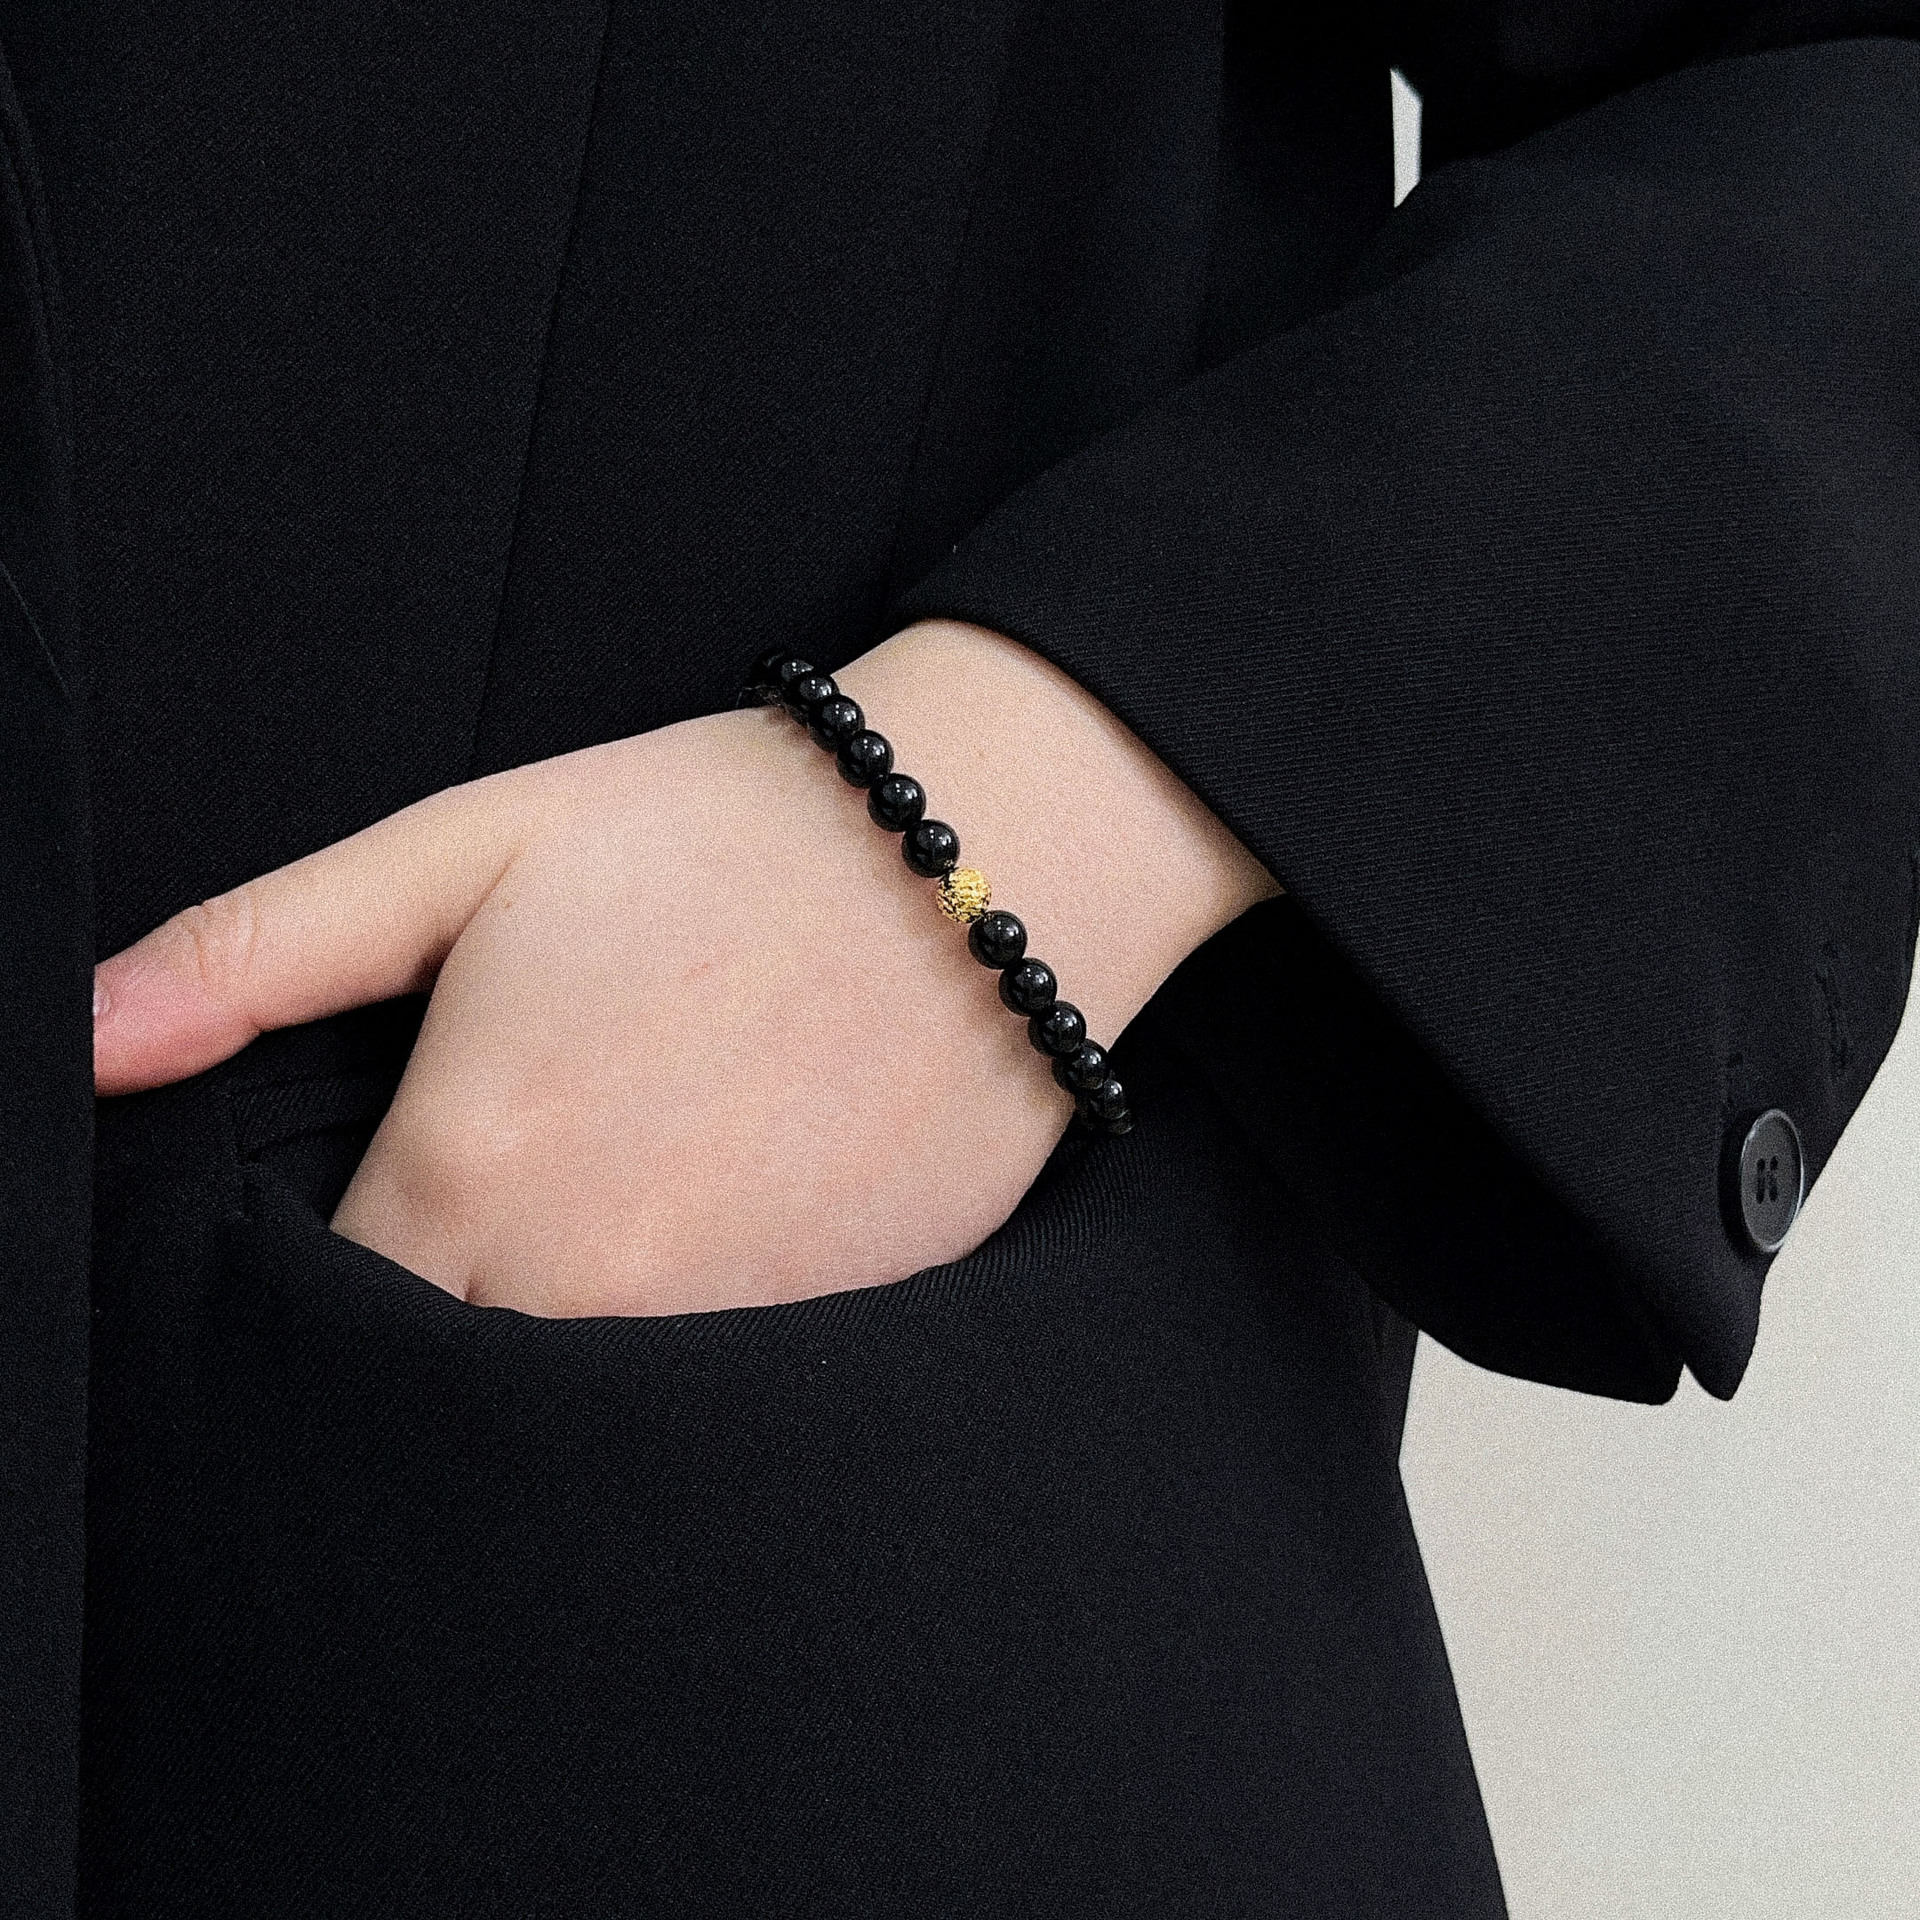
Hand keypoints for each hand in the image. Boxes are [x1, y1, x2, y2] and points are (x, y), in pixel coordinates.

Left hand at [92, 622, 1276, 1315]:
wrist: (984, 853)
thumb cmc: (718, 830)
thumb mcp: (467, 845)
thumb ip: (255, 953)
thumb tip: (77, 1042)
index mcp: (469, 1169)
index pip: (326, 1320)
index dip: (332, 1279)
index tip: (392, 1204)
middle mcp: (587, 1286)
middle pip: (443, 1388)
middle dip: (442, 1330)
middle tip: (518, 1195)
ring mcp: (724, 1331)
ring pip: (580, 1411)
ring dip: (570, 1342)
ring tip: (629, 1203)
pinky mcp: (836, 1339)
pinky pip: (716, 1398)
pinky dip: (695, 1343)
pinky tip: (728, 1224)